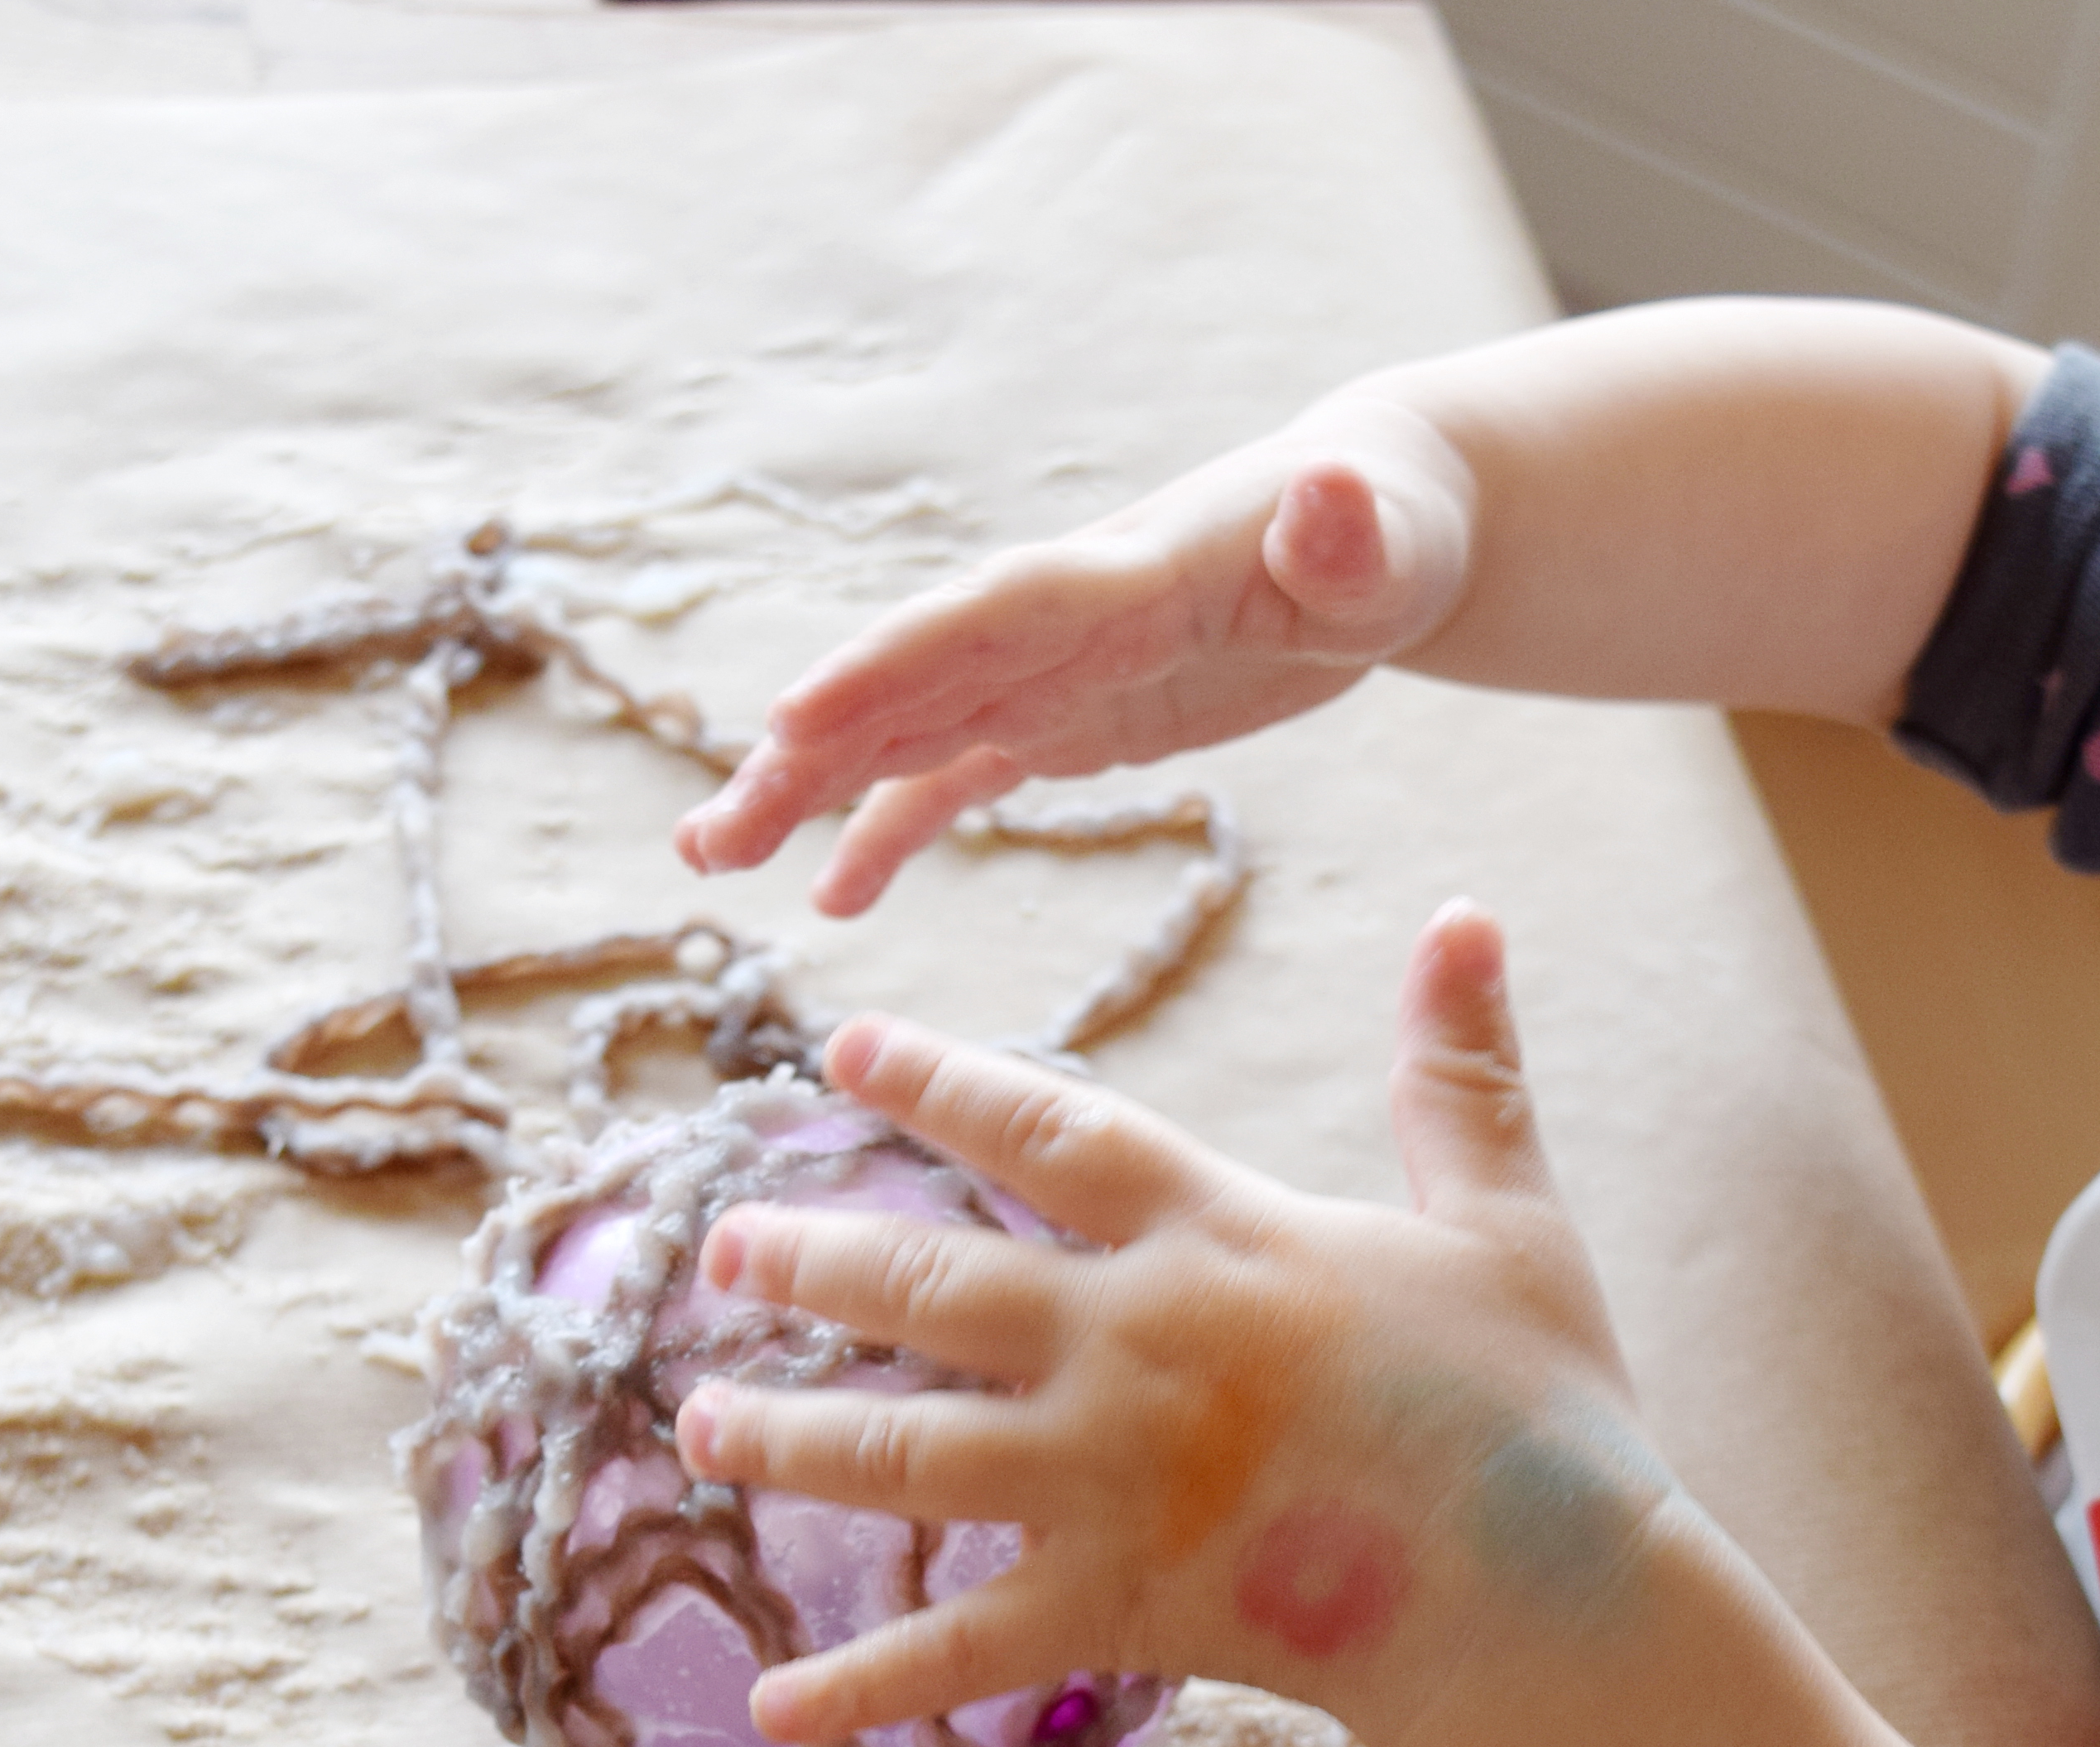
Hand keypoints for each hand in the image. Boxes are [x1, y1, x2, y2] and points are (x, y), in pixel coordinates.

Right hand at [671, 405, 1473, 915]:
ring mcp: (1053, 669)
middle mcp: (1061, 619)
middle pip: (912, 683)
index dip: (894, 664)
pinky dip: (893, 832)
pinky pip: (961, 779)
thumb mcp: (1386, 537)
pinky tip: (829, 898)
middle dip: (808, 753)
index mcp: (1126, 576)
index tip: (789, 716)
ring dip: (808, 791)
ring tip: (708, 860)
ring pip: (908, 732)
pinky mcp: (1066, 715)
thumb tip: (1327, 494)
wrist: (1374, 516)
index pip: (991, 618)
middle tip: (710, 835)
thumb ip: (1349, 533)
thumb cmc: (1391, 525)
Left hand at [672, 904, 1664, 1743]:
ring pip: (907, 1451)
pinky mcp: (1114, 1607)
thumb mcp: (1507, 1220)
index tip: (832, 1049)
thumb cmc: (1540, 1412)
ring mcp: (1109, 1481)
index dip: (932, 1082)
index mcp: (1220, 1238)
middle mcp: (1135, 1346)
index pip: (1043, 1132)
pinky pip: (959, 1652)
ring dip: (793, 1438)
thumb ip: (1460, 1074)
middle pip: (934, 1287)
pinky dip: (862, 1687)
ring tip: (700, 1423)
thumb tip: (1465, 915)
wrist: (1544, 1592)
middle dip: (815, 1263)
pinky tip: (768, 1713)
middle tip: (720, 1250)